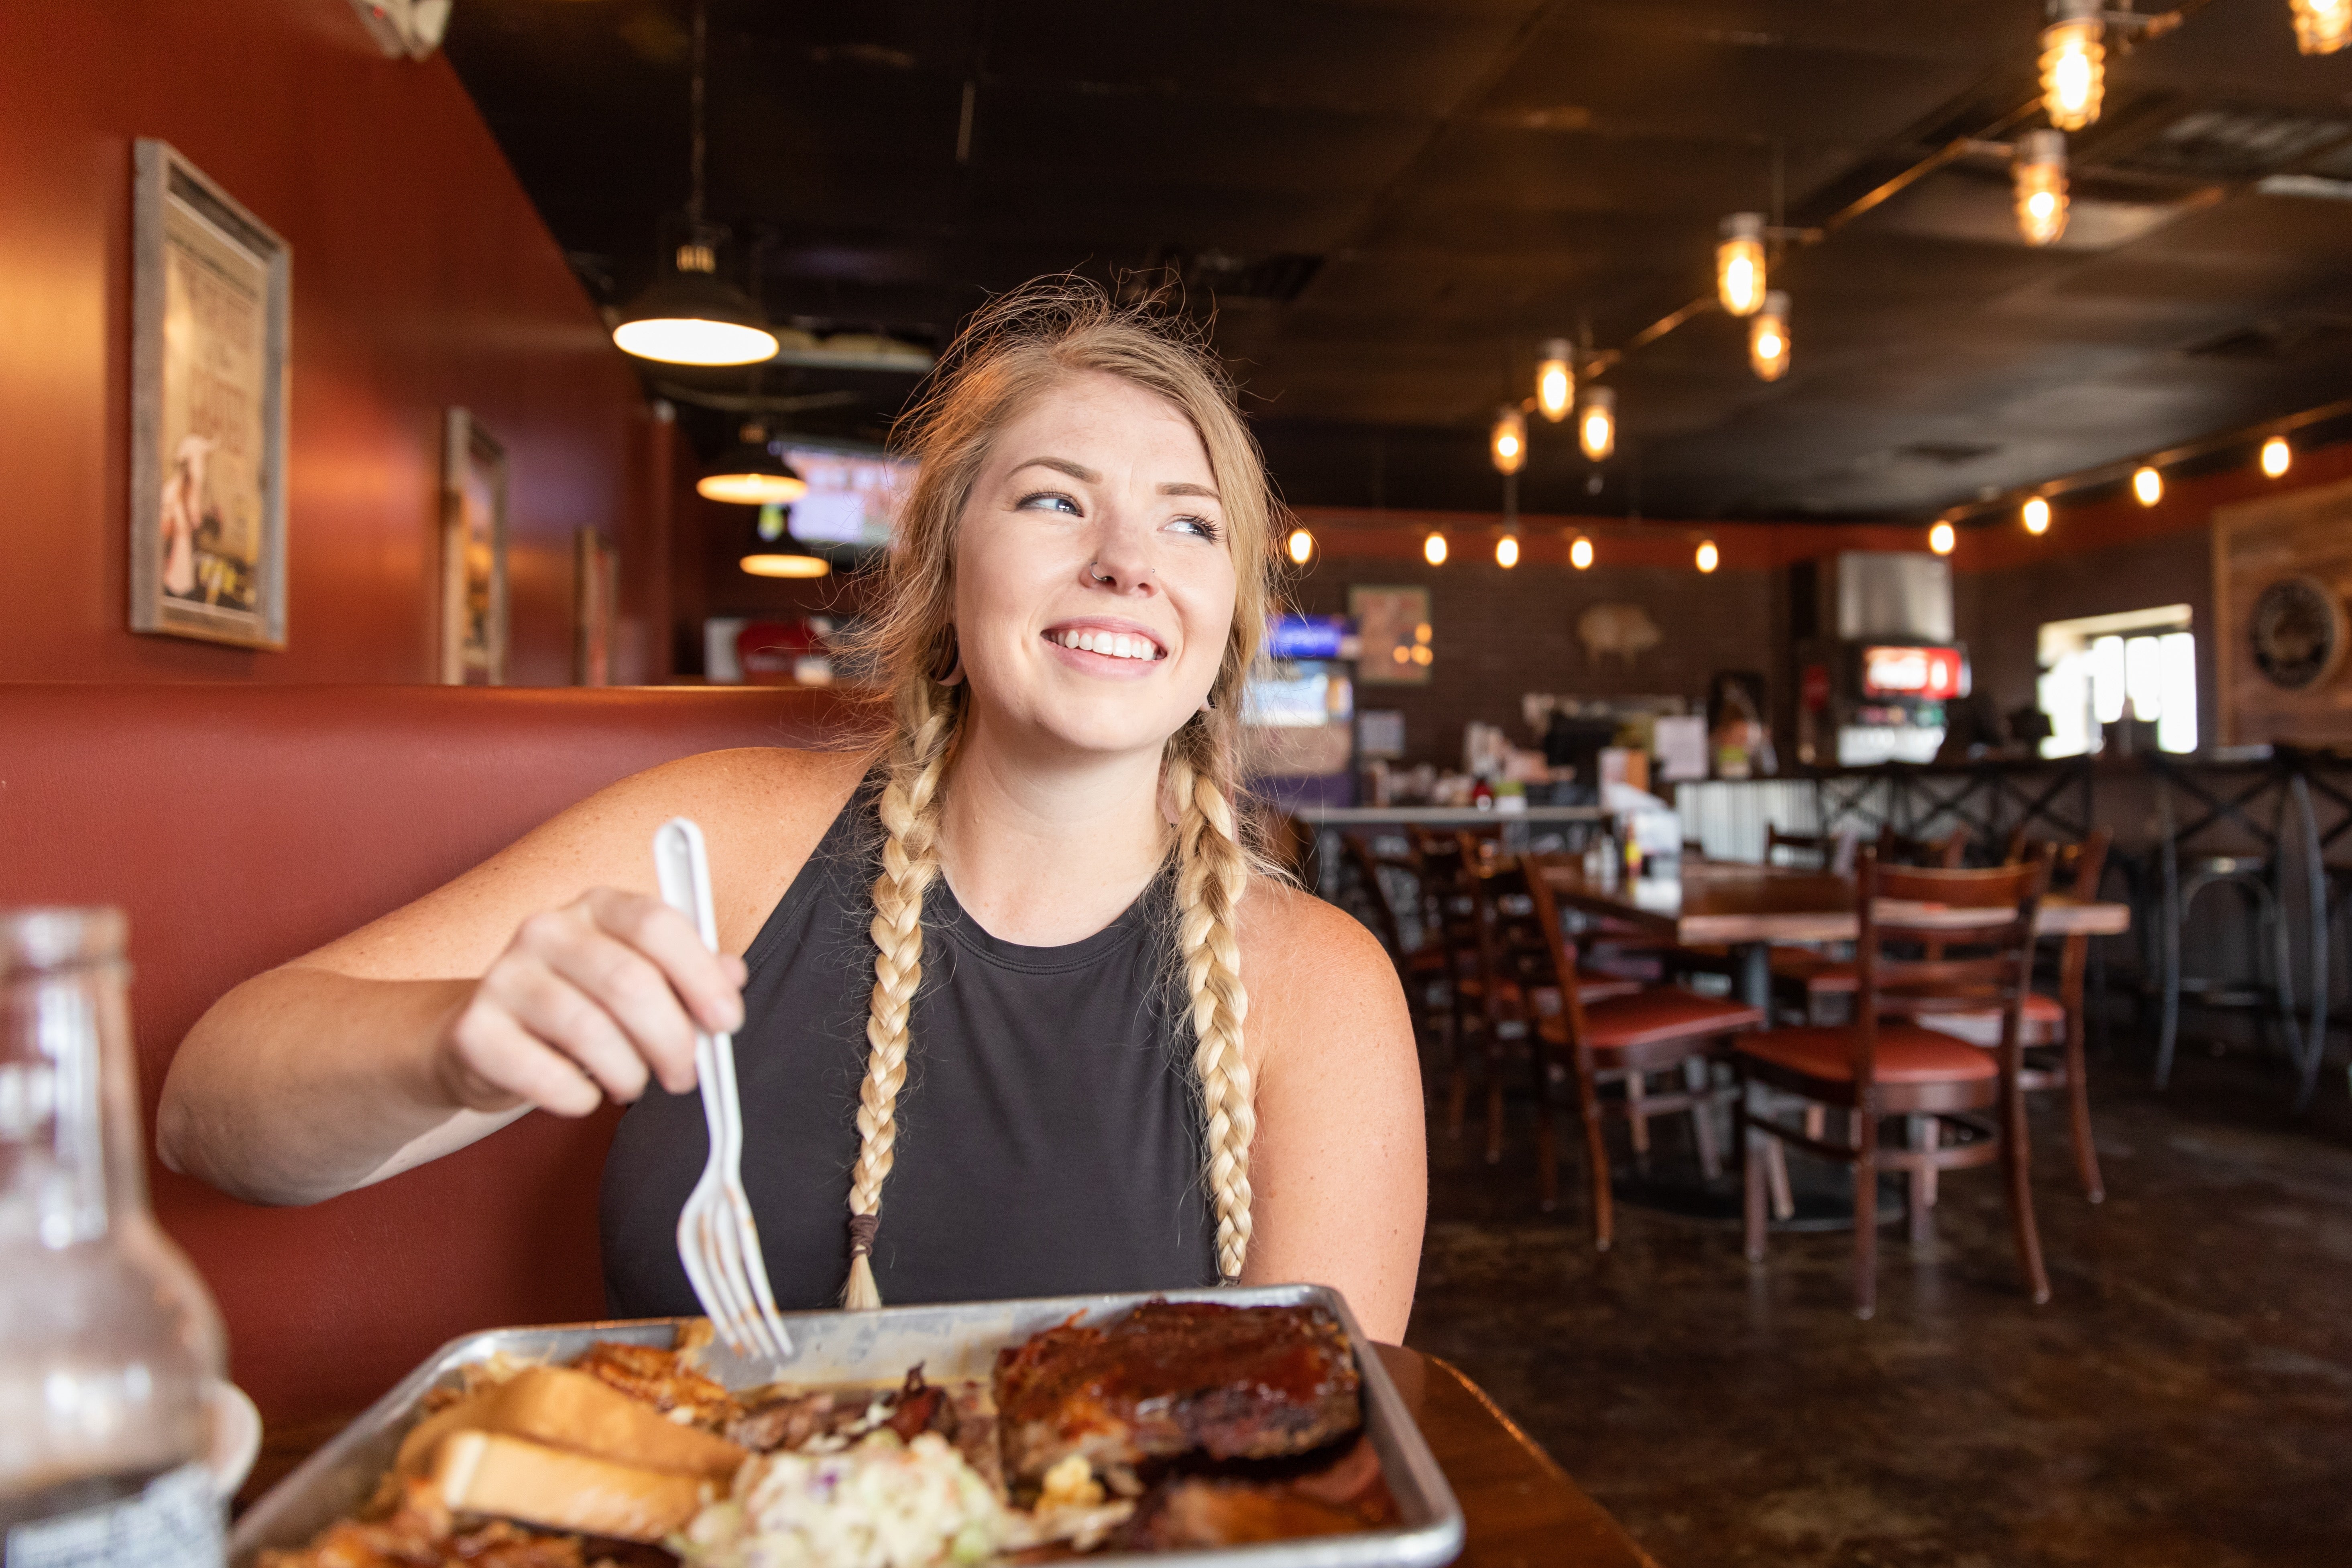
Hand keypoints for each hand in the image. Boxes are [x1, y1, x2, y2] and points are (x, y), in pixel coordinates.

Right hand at [436, 889, 747, 1116]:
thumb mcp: (640, 982)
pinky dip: (578, 1098)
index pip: (657, 923)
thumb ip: (688, 976)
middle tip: (685, 1075)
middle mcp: (547, 929)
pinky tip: (584, 1097)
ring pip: (589, 1030)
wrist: (491, 1042)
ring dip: (628, 1073)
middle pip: (629, 982)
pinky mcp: (474, 1029)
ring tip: (632, 1085)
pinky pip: (543, 1074)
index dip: (700, 976)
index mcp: (599, 908)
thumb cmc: (582, 1008)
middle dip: (672, 1040)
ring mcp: (503, 975)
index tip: (727, 1022)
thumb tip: (733, 975)